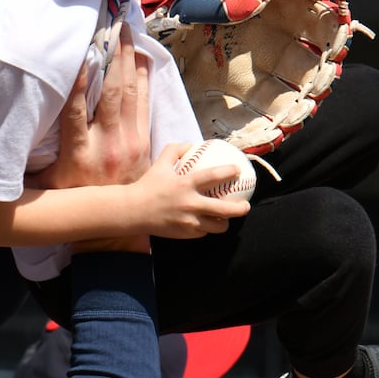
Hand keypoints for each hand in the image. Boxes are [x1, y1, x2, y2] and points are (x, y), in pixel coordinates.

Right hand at [29, 24, 149, 191]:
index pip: (77, 110)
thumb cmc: (74, 200)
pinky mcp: (144, 141)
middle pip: (112, 92)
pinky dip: (143, 78)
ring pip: (131, 93)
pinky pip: (145, 103)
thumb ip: (28, 162)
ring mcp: (129, 142)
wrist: (117, 224)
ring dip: (129, 60)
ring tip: (127, 31)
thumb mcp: (47, 184)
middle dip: (113, 56)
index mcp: (79, 154)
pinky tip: (141, 57)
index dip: (79, 80)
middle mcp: (107, 145)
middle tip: (111, 24)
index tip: (80, 52)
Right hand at [130, 141, 251, 239]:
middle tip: (245, 205)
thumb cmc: (147, 185)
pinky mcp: (185, 234)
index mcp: (186, 184)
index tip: (238, 170)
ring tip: (227, 219)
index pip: (214, 175)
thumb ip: (176, 150)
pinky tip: (207, 224)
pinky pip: (203, 232)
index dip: (229, 172)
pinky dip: (206, 228)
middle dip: (240, 209)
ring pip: (217, 226)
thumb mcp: (160, 163)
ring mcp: (188, 222)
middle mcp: (190, 204)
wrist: (133, 211)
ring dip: (224, 223)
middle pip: (224, 209)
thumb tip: (192, 144)